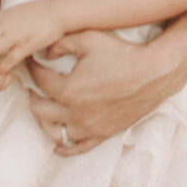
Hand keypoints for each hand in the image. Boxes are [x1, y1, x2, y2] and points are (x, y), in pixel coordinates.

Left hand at [0, 0, 64, 76]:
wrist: (57, 11)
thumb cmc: (38, 10)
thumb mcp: (16, 10)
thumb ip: (5, 18)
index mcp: (2, 15)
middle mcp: (5, 25)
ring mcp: (14, 36)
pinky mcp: (25, 46)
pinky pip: (9, 60)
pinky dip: (3, 68)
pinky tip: (2, 73)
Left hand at [27, 30, 177, 152]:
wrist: (154, 72)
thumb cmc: (123, 53)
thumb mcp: (89, 38)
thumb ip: (62, 43)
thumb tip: (44, 52)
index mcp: (68, 91)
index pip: (39, 80)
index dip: (32, 68)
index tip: (33, 61)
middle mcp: (75, 114)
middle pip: (39, 110)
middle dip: (33, 95)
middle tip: (33, 86)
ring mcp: (89, 127)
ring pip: (54, 133)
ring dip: (44, 120)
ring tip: (45, 107)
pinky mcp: (103, 134)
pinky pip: (77, 148)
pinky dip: (63, 145)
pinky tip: (58, 140)